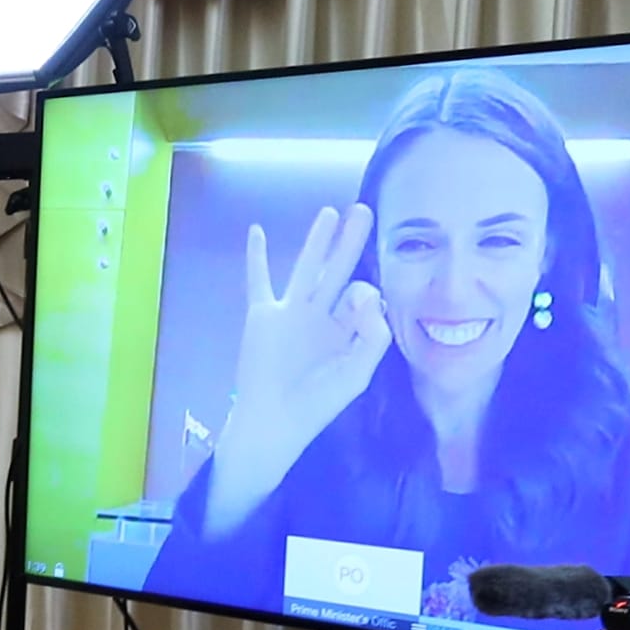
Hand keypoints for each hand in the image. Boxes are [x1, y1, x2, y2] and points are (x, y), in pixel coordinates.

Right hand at [199, 207, 389, 535]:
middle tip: (365, 210)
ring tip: (330, 213)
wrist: (273, 420)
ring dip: (318, 240)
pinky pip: (259, 280)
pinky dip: (256, 257)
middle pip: (340, 269)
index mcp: (347, 331)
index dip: (369, 294)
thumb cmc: (316, 403)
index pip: (364, 296)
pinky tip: (256, 231)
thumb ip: (373, 336)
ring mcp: (291, 313)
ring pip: (307, 267)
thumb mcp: (357, 373)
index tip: (362, 310)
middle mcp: (322, 316)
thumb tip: (369, 295)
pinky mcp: (263, 315)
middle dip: (353, 242)